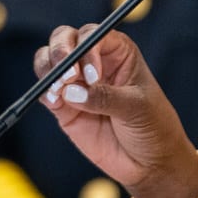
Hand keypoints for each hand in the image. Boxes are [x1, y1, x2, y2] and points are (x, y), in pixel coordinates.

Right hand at [33, 25, 197, 197]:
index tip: (94, 76)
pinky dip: (44, 92)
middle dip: (61, 50)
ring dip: (49, 69)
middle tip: (68, 75)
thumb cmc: (153, 127)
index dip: (88, 48)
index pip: (94, 35)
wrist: (149, 163)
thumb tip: (71, 92)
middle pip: (65, 39)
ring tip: (59, 89)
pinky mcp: (64, 106)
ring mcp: (77, 83)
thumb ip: (105, 97)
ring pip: (49, 61)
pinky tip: (54, 101)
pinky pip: (46, 91)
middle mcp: (94, 61)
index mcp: (118, 52)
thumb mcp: (137, 108)